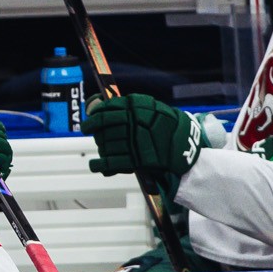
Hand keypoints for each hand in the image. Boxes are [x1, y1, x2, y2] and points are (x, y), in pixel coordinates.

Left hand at [83, 93, 198, 177]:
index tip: (91, 115)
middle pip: (103, 124)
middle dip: (92, 126)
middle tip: (87, 128)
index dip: (95, 112)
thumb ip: (130, 108)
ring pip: (105, 143)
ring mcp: (132, 141)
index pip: (108, 108)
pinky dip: (99, 164)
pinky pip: (110, 162)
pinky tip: (95, 165)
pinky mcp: (135, 159)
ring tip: (100, 148)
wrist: (184, 144)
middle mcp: (132, 121)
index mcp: (136, 106)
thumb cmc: (167, 126)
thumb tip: (102, 108)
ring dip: (100, 146)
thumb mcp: (151, 109)